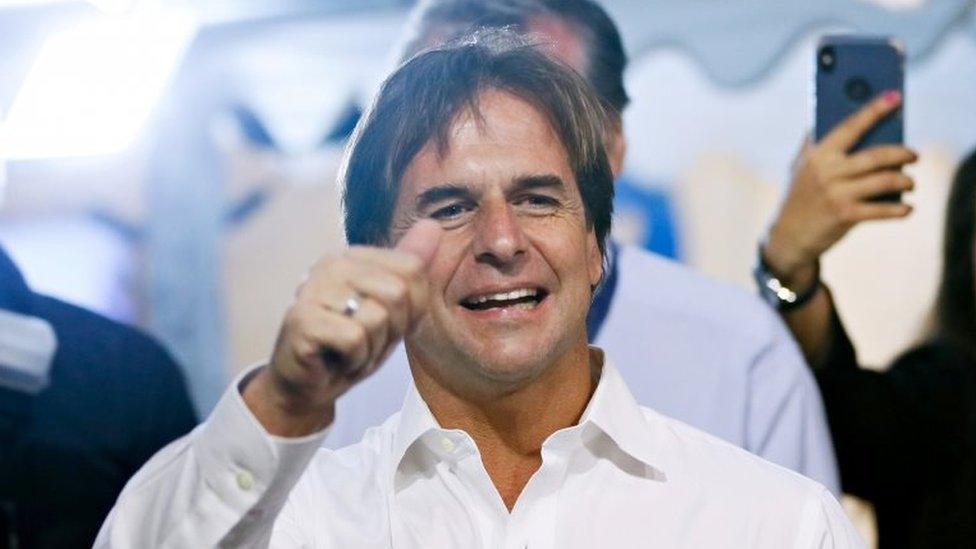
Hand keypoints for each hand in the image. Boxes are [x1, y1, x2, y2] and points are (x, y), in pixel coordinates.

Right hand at [245, 220, 441, 435]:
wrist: (308, 385)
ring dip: (372, 348)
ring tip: (349, 350)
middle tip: (364, 341)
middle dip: (392, 331)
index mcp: (354, 256)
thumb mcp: (392, 308)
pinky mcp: (301, 319)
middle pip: (399, 293)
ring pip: (378, 317)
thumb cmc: (351, 345)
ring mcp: (313, 289)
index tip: (384, 323)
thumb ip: (410, 267)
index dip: (411, 308)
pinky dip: (354, 360)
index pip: (413, 270)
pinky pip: (355, 339)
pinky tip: (335, 360)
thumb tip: (434, 225)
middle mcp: (331, 264)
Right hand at [764, 91, 916, 288]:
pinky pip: (882, 210)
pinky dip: (899, 209)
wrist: (787, 236)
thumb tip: (831, 112)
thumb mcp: (799, 166)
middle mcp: (827, 172)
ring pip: (884, 181)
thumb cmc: (799, 196)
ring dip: (904, 180)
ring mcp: (836, 195)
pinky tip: (907, 208)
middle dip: (901, 153)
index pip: (850, 127)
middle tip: (914, 154)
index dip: (873, 110)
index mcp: (817, 154)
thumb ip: (813, 142)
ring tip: (910, 181)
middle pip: (875, 156)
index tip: (894, 96)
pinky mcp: (845, 217)